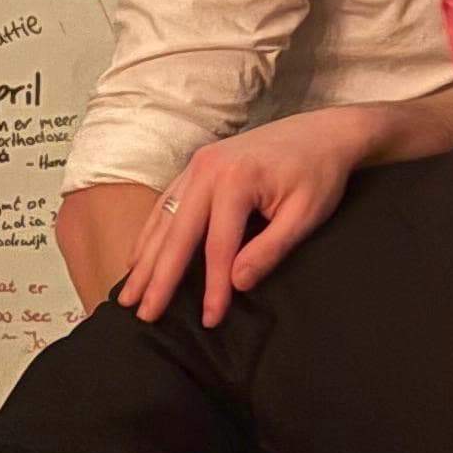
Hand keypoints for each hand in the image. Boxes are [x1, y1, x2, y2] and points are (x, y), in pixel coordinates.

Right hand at [118, 110, 372, 326]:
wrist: (324, 132)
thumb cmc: (319, 174)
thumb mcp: (305, 215)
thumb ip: (270, 249)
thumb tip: (237, 283)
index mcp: (236, 180)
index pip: (218, 246)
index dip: (213, 287)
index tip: (210, 320)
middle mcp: (208, 169)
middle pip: (178, 234)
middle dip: (159, 278)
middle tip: (142, 313)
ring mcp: (198, 164)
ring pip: (164, 219)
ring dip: (145, 258)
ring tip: (128, 293)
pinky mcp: (197, 165)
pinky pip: (166, 203)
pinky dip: (151, 233)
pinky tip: (140, 257)